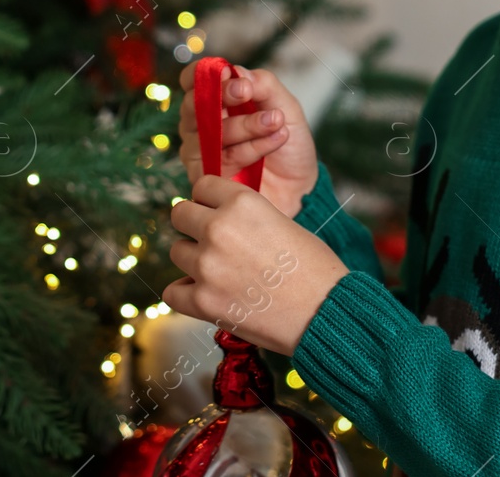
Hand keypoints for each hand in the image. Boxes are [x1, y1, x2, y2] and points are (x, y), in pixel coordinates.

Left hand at [163, 174, 349, 355]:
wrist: (326, 313)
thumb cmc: (314, 268)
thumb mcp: (281, 222)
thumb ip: (245, 217)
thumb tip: (216, 217)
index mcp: (242, 202)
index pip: (202, 186)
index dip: (210, 200)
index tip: (216, 212)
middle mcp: (219, 228)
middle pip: (180, 214)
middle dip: (193, 226)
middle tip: (213, 242)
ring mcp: (207, 265)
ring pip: (176, 252)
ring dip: (193, 260)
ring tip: (219, 272)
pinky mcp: (203, 301)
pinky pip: (172, 291)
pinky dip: (186, 294)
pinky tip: (205, 294)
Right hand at [177, 60, 319, 218]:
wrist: (301, 185)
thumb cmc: (287, 143)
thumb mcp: (284, 106)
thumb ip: (264, 85)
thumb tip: (238, 71)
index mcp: (215, 101)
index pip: (193, 80)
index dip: (203, 74)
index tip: (227, 72)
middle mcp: (200, 124)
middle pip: (195, 104)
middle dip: (223, 95)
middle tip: (247, 92)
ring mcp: (199, 152)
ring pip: (211, 132)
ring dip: (247, 124)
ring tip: (277, 121)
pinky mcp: (206, 178)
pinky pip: (223, 157)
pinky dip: (252, 148)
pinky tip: (276, 141)